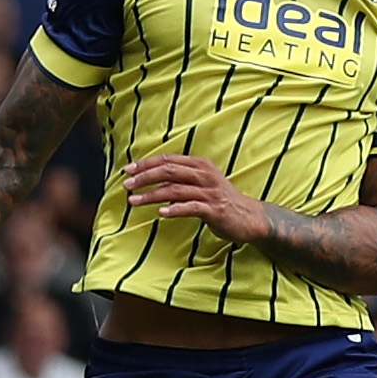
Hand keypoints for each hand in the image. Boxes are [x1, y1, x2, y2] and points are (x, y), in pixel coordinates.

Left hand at [123, 154, 261, 241]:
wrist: (249, 217)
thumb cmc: (220, 200)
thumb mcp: (202, 183)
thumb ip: (181, 179)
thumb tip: (152, 180)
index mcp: (200, 165)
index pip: (168, 160)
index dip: (146, 164)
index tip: (128, 170)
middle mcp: (205, 174)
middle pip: (169, 171)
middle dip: (145, 177)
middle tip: (127, 185)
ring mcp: (210, 192)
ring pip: (176, 190)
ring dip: (152, 195)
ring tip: (134, 201)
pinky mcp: (215, 209)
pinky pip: (191, 207)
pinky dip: (175, 209)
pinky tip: (161, 213)